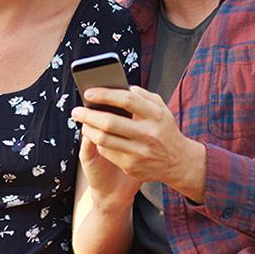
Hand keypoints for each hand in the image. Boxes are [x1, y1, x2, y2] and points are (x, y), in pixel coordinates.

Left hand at [71, 86, 206, 202]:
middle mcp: (149, 134)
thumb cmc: (164, 129)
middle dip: (88, 115)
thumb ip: (142, 96)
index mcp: (156, 115)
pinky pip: (107, 153)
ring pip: (104, 139)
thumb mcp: (161, 109)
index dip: (105, 94)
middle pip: (110, 122)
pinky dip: (98, 143)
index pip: (126, 100)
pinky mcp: (133, 166)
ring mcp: (140, 152)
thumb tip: (120, 87)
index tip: (88, 92)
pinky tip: (95, 137)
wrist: (178, 162)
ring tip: (82, 123)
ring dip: (88, 129)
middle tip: (76, 110)